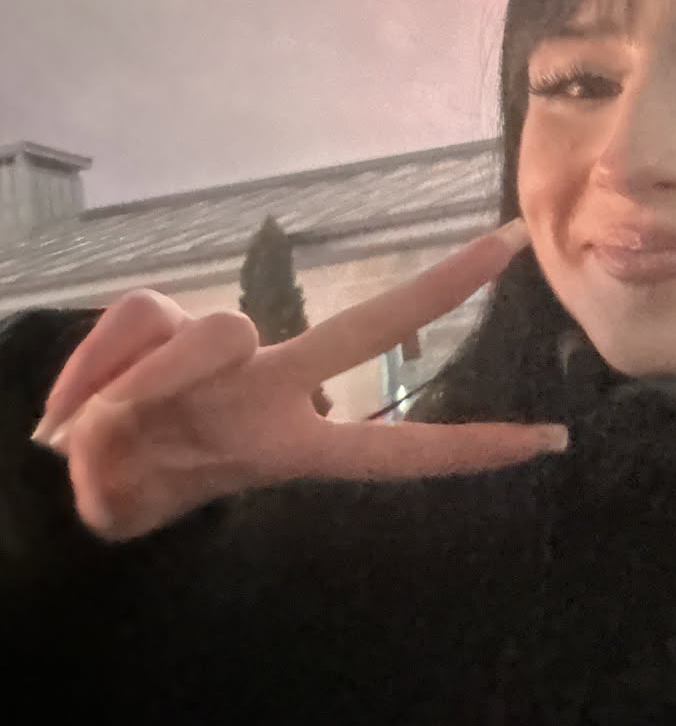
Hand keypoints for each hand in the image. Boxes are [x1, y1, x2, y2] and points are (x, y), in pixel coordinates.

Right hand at [30, 219, 566, 540]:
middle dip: (440, 286)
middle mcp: (272, 384)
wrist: (73, 465)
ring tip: (103, 424)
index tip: (553, 440)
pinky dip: (100, 366)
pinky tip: (78, 402)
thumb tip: (150, 371)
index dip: (472, 449)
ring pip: (209, 334)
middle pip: (366, 327)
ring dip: (143, 387)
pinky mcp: (167, 313)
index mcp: (287, 445)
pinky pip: (142, 322)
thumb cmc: (127, 477)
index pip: (396, 450)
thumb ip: (140, 420)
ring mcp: (226, 349)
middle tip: (512, 241)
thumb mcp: (131, 484)